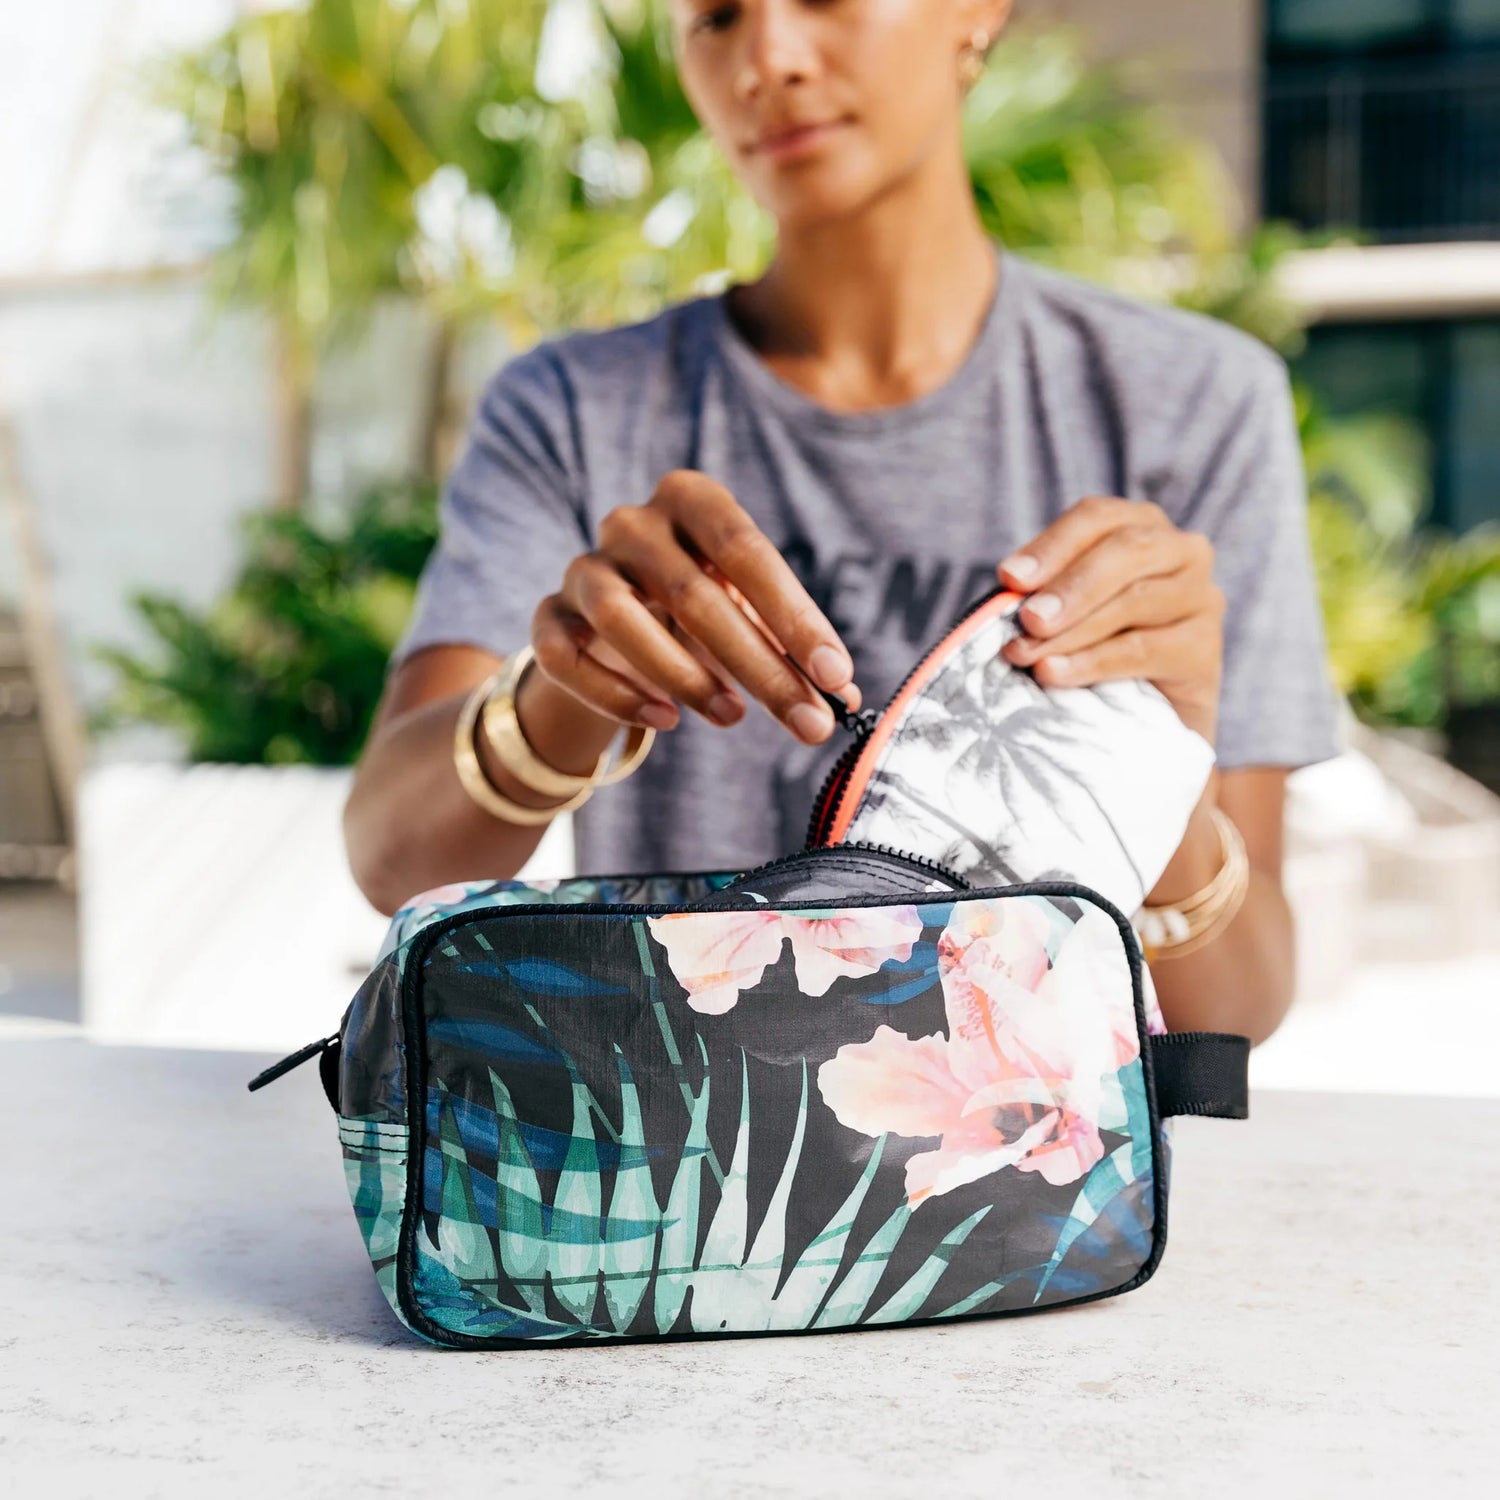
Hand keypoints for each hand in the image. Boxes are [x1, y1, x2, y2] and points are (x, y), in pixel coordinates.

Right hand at [531, 469, 859, 745]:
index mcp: (692, 501)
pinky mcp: (549, 619)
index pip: (746, 550)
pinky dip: (615, 694)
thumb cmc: (700, 611)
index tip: (835, 676)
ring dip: (684, 675)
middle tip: (807, 723)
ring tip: (732, 716)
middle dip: (759, 666)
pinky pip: (566, 656)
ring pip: (619, 617)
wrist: (613, 631)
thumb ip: (793, 648)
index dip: (794, 616)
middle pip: (693, 592)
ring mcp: (582, 569)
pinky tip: (666, 720)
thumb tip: (845, 694)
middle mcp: (631, 524)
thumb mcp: (751, 616)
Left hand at [995, 495, 1223, 744]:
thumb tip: (1008, 587)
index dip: (1051, 546)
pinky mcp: (1204, 648)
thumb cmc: (1092, 646)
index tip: (1009, 578)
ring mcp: (1200, 596)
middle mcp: (1181, 550)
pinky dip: (1092, 662)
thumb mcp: (1065, 610)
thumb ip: (1043, 593)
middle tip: (1029, 619)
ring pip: (1133, 601)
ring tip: (1028, 654)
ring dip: (1072, 630)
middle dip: (1070, 586)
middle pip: (1125, 550)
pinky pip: (1142, 649)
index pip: (1095, 518)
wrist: (1142, 712)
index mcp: (1140, 526)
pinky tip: (1055, 673)